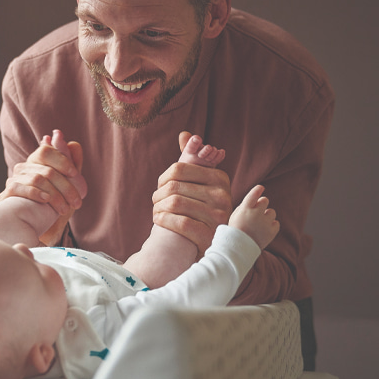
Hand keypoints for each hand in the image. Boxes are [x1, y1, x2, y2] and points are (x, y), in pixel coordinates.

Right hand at [0, 136, 85, 245]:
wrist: (36, 228)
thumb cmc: (53, 205)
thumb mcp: (66, 184)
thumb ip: (69, 162)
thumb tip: (69, 140)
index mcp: (36, 162)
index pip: (45, 151)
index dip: (62, 160)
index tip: (75, 174)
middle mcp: (22, 169)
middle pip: (46, 170)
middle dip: (66, 186)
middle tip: (78, 201)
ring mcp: (13, 180)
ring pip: (37, 179)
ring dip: (56, 195)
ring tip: (65, 209)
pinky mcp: (6, 194)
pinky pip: (19, 187)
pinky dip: (35, 193)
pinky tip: (46, 200)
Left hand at [152, 132, 231, 256]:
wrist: (207, 243)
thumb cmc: (198, 207)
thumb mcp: (199, 182)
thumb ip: (193, 158)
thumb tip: (186, 135)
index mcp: (219, 178)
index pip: (179, 168)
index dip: (163, 178)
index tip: (160, 187)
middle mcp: (223, 195)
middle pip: (174, 186)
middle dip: (159, 195)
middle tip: (156, 202)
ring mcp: (218, 217)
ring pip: (175, 203)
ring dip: (158, 208)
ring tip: (157, 211)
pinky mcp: (210, 235)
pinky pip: (179, 222)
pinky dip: (163, 220)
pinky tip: (158, 220)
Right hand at [228, 185, 279, 249]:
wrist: (238, 248)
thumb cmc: (236, 230)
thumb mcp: (236, 215)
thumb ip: (246, 206)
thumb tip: (258, 199)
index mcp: (245, 209)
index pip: (254, 194)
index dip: (258, 189)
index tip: (261, 188)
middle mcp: (256, 214)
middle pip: (265, 200)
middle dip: (262, 204)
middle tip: (256, 212)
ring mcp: (264, 223)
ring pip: (272, 212)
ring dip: (267, 215)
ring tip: (259, 223)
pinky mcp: (271, 232)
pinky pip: (276, 223)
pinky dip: (271, 225)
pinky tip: (264, 230)